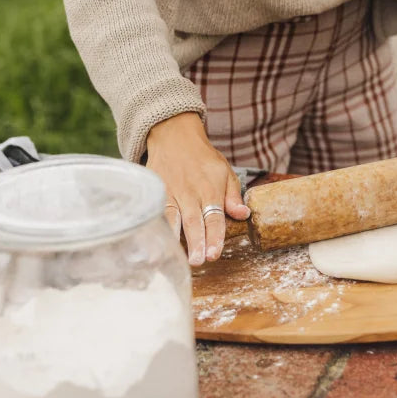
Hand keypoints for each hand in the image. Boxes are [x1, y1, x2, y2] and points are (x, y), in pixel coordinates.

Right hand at [146, 112, 250, 265]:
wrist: (174, 136)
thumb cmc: (202, 158)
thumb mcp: (224, 171)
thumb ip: (233, 195)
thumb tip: (244, 214)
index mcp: (211, 188)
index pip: (215, 216)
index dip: (215, 236)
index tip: (215, 254)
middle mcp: (191, 192)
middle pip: (194, 221)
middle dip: (196, 242)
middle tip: (198, 262)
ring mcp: (171, 192)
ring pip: (173, 218)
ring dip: (175, 239)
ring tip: (176, 258)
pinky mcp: (156, 191)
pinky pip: (156, 212)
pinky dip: (156, 228)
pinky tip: (153, 245)